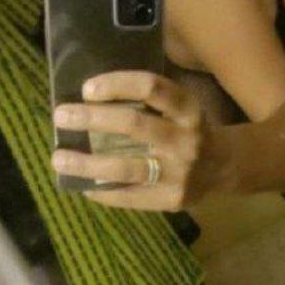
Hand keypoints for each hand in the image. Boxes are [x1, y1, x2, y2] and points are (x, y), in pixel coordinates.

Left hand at [51, 71, 211, 210]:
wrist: (225, 168)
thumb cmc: (190, 130)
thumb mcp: (181, 108)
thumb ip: (148, 102)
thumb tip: (88, 98)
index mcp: (188, 109)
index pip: (152, 88)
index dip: (117, 84)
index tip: (86, 88)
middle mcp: (186, 139)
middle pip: (134, 124)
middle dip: (92, 118)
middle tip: (61, 116)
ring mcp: (179, 173)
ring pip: (125, 168)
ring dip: (87, 164)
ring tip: (59, 159)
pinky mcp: (172, 199)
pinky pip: (129, 197)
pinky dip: (101, 191)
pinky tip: (83, 185)